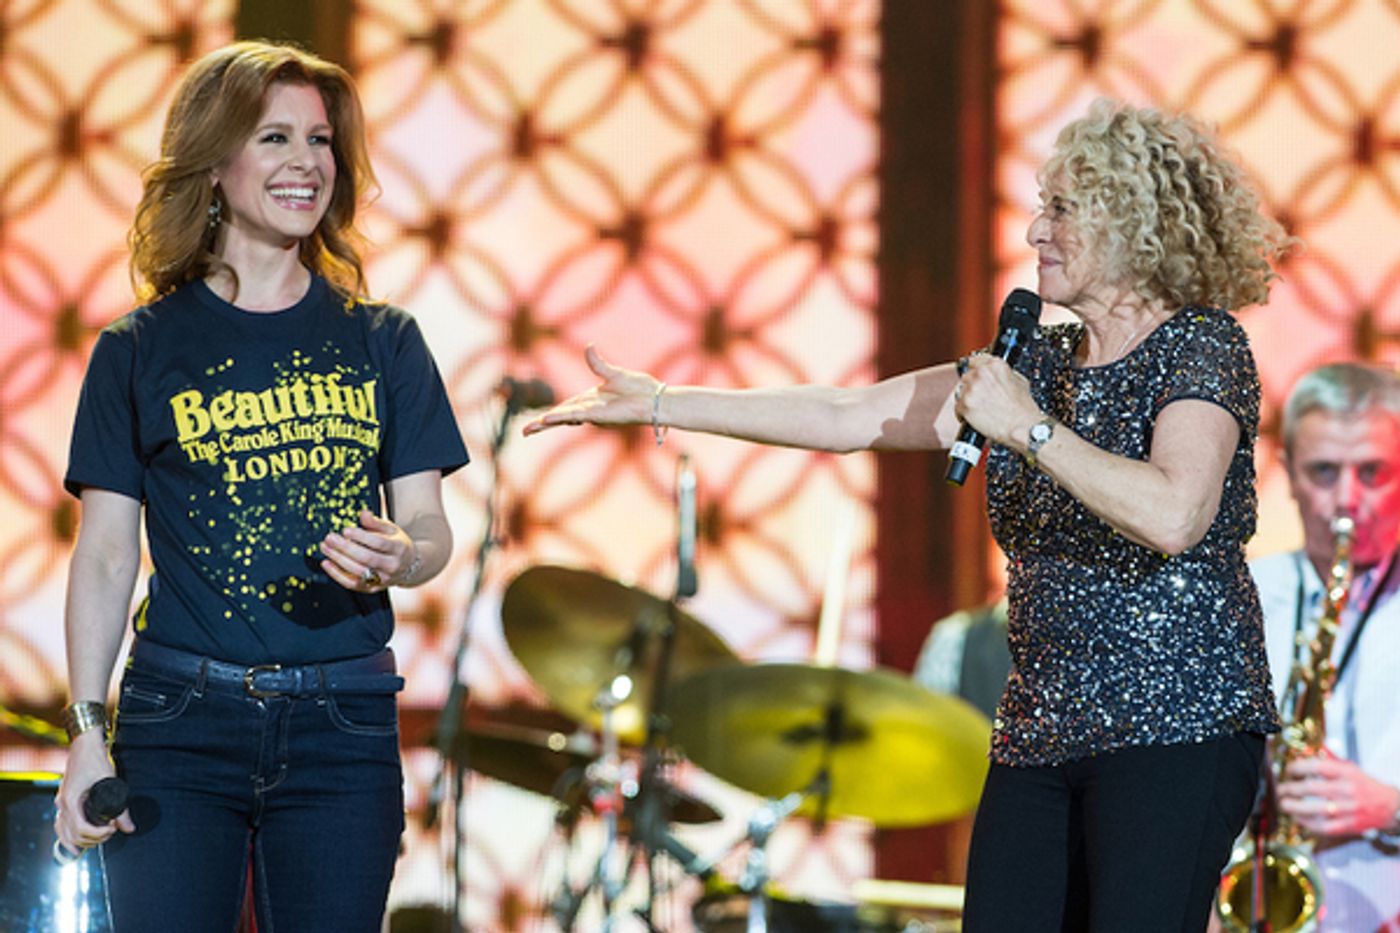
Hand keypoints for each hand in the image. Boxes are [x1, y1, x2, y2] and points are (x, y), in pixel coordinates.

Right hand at [54, 731, 134, 856]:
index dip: (98, 834)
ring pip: (63, 832)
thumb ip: (121, 808)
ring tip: (96, 842)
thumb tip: (129, 828)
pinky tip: (74, 845)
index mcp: (72, 800)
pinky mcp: (63, 800)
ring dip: (79, 841)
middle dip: (93, 838)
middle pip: (73, 834)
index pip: (81, 829)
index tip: (113, 829)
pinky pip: (60, 825)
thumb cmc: (96, 760)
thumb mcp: (111, 782)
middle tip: (111, 832)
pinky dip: (66, 837)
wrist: (84, 745)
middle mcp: (62, 804)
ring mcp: (61, 803)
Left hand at [321, 509, 417, 591]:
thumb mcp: (392, 530)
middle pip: (367, 558)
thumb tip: (363, 514)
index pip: (379, 543)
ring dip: (338, 559)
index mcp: (399, 548)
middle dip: (346, 548)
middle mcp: (392, 566)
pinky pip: (352, 584)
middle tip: (329, 538)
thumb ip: (376, 522)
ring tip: (326, 547)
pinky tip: (326, 563)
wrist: (409, 567)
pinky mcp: (373, 588)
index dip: (361, 537)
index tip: (346, 530)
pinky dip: (337, 575)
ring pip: (358, 571)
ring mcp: (383, 579)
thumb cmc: (396, 544)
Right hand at [522, 346, 657, 435]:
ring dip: (548, 422)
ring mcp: (594, 414)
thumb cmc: (639, 388)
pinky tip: (548, 420)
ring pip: (565, 418)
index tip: (538, 422)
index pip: (565, 408)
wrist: (654, 399)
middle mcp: (590, 410)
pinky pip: (577, 415)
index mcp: (591, 401)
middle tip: (524, 433)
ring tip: (530, 429)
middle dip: (542, 425)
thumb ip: (597, 363)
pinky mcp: (599, 415)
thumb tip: (588, 347)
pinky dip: (562, 417)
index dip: (550, 415)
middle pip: (560, 417)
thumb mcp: (613, 373)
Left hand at [954, 354, 1040, 448]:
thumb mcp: (1020, 381)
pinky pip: (957, 407)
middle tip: (982, 398)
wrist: (1023, 427)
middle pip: (966, 376)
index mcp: (995, 365)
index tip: (975, 375)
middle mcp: (981, 374)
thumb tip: (995, 374)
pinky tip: (974, 418)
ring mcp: (971, 389)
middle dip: (972, 387)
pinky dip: (963, 414)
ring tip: (980, 409)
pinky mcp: (965, 405)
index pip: (975, 360)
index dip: (975, 370)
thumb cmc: (1023, 409)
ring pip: (960, 391)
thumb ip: (1004, 373)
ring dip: (967, 400)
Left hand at [1278, 750, 1399, 836]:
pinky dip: (1307, 823)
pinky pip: (1324, 826)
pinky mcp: (1349, 826)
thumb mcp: (1350, 768)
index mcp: (1347, 774)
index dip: (1298, 768)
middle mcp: (1348, 790)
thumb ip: (1328, 762)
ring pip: (1316, 809)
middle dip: (1291, 788)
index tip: (1289, 770)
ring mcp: (1348, 809)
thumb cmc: (1366, 786)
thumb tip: (1304, 756)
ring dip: (1295, 807)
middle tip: (1281, 789)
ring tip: (1283, 803)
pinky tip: (1297, 818)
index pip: (1318, 767)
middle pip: (1313, 788)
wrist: (1391, 806)